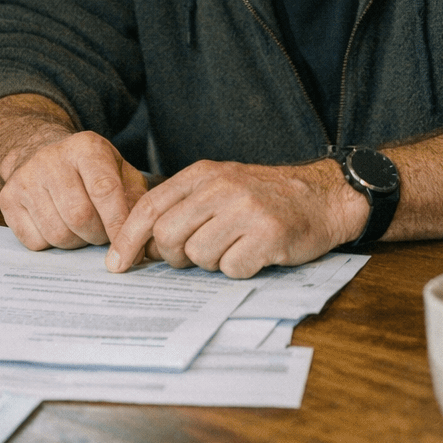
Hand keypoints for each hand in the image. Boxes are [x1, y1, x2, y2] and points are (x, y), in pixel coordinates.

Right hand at [0, 131, 149, 250]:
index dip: (118, 224)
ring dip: (76, 242)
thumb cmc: (89, 170)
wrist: (41, 152)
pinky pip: (34, 242)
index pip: (104, 191)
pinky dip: (51, 245)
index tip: (129, 248)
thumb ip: (135, 200)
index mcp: (86, 147)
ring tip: (81, 230)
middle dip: (98, 236)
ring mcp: (25, 178)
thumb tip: (144, 241)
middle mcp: (51, 159)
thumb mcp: (119, 172)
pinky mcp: (7, 198)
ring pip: (57, 233)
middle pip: (79, 217)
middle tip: (103, 235)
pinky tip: (58, 226)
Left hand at [105, 159, 365, 278]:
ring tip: (236, 247)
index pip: (151, 207)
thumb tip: (143, 244)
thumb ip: (184, 206)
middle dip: (176, 256)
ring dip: (213, 262)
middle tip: (198, 254)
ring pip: (199, 256)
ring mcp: (246, 210)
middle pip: (169, 236)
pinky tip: (256, 254)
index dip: (129, 238)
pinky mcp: (268, 234)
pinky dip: (240, 269)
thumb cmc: (266, 197)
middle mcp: (222, 187)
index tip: (117, 264)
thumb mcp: (222, 186)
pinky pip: (232, 268)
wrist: (325, 196)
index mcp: (204, 173)